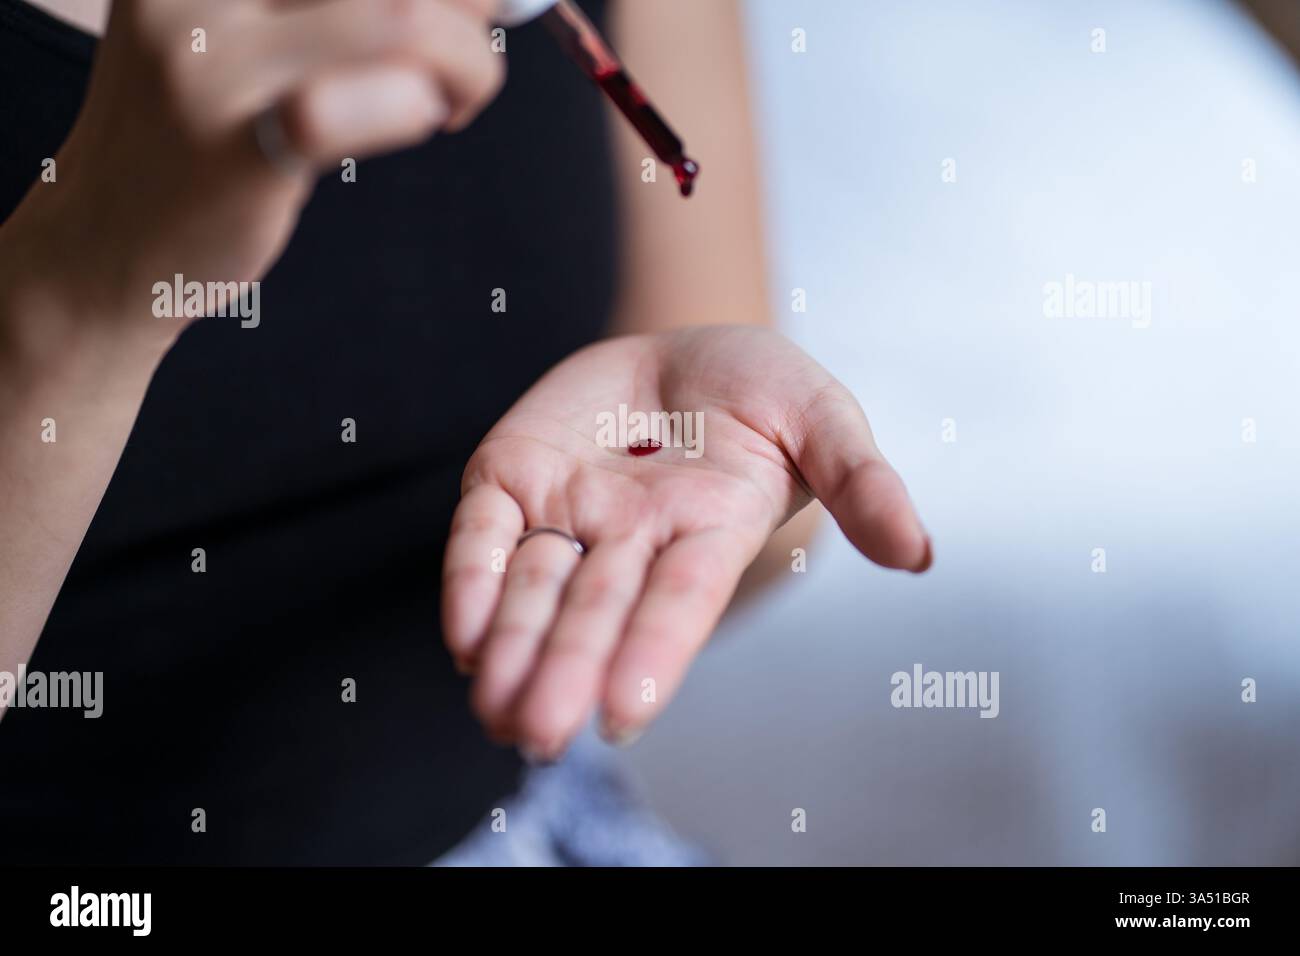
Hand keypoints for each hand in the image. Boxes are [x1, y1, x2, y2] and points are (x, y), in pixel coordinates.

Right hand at [1, 0, 502, 353]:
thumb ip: (339, 5)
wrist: (107, 241)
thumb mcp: (249, 31)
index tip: (467, 8)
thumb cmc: (201, 134)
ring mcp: (209, 58)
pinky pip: (370, 103)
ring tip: (451, 100)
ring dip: (468, 61)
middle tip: (469, 58)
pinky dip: (423, 105)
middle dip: (469, 8)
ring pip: (402, 17)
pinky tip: (423, 120)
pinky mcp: (234, 142)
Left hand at [442, 325, 931, 758]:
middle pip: (596, 609)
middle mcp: (633, 539)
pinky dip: (472, 581)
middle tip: (536, 735)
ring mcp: (569, 511)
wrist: (681, 352)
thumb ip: (862, 481)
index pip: (680, 598)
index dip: (654, 650)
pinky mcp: (514, 477)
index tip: (623, 714)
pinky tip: (464, 638)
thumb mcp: (822, 416)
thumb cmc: (762, 390)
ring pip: (534, 588)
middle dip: (567, 669)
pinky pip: (486, 535)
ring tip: (493, 709)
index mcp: (709, 530)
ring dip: (512, 647)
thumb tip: (919, 556)